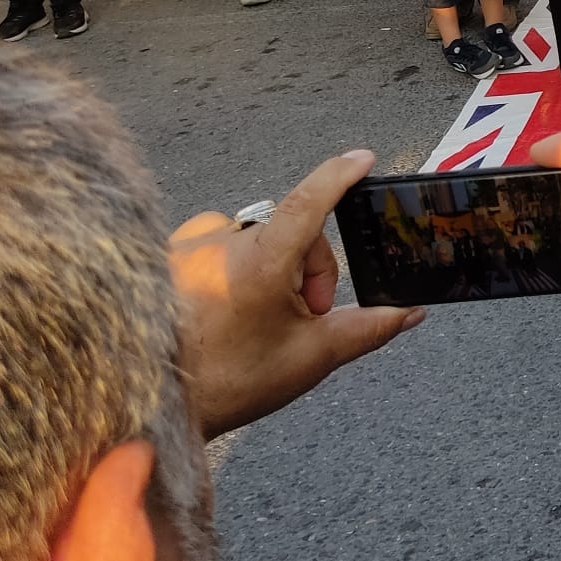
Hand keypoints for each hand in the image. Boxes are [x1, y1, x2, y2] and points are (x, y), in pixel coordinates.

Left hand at [170, 150, 424, 440]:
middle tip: (304, 320)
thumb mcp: (311, 356)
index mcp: (260, 261)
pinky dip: (236, 269)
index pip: (311, 201)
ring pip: (257, 240)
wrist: (152, 402)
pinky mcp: (168, 254)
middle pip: (292, 235)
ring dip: (272, 271)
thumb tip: (408, 313)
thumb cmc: (227, 383)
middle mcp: (220, 241)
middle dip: (309, 273)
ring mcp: (188, 244)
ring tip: (261, 321)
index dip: (340, 176)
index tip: (363, 159)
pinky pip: (219, 243)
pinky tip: (229, 309)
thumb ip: (368, 328)